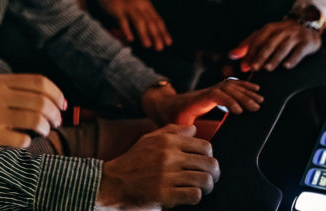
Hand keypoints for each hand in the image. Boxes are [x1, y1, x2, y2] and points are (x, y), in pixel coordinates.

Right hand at [0, 73, 65, 150]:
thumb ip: (15, 91)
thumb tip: (48, 101)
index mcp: (0, 81)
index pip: (39, 82)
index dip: (56, 93)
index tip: (63, 104)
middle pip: (41, 101)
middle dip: (55, 113)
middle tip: (57, 122)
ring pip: (35, 120)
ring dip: (45, 128)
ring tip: (42, 131)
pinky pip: (20, 140)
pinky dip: (27, 141)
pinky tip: (21, 140)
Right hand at [94, 0, 171, 49]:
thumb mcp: (136, 4)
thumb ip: (142, 16)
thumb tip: (147, 34)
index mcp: (146, 5)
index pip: (157, 20)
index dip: (163, 32)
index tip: (168, 43)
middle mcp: (139, 6)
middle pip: (150, 22)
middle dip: (156, 35)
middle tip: (160, 48)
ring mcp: (128, 7)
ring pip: (138, 21)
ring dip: (144, 34)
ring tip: (148, 45)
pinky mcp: (117, 9)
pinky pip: (123, 21)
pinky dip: (127, 30)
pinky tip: (130, 39)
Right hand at [97, 124, 219, 207]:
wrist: (112, 183)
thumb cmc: (132, 162)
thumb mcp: (148, 140)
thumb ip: (172, 132)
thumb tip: (194, 129)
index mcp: (167, 141)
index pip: (205, 146)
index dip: (209, 156)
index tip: (204, 163)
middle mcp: (168, 156)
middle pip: (209, 163)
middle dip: (213, 173)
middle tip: (209, 178)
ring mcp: (167, 176)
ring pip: (204, 180)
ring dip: (206, 187)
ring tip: (201, 189)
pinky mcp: (165, 194)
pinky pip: (194, 195)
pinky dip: (194, 196)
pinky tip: (187, 195)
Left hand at [142, 79, 262, 126]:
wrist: (164, 104)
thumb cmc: (172, 117)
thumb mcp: (178, 127)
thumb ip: (188, 135)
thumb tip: (201, 147)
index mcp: (197, 100)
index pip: (214, 95)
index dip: (228, 101)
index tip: (239, 111)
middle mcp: (205, 92)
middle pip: (226, 88)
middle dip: (242, 97)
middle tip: (256, 107)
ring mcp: (210, 90)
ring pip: (230, 85)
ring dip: (246, 91)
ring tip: (260, 99)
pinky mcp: (214, 91)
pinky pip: (230, 85)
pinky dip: (244, 85)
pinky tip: (255, 89)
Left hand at [229, 19, 322, 71]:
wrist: (308, 25)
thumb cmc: (283, 34)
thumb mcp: (266, 35)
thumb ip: (249, 44)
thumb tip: (232, 54)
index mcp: (270, 28)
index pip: (257, 40)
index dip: (250, 53)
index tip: (244, 65)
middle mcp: (282, 31)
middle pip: (269, 44)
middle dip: (260, 56)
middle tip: (253, 68)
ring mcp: (295, 36)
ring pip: (283, 48)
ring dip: (274, 58)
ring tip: (267, 68)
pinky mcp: (306, 42)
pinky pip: (299, 51)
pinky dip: (292, 59)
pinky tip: (286, 66)